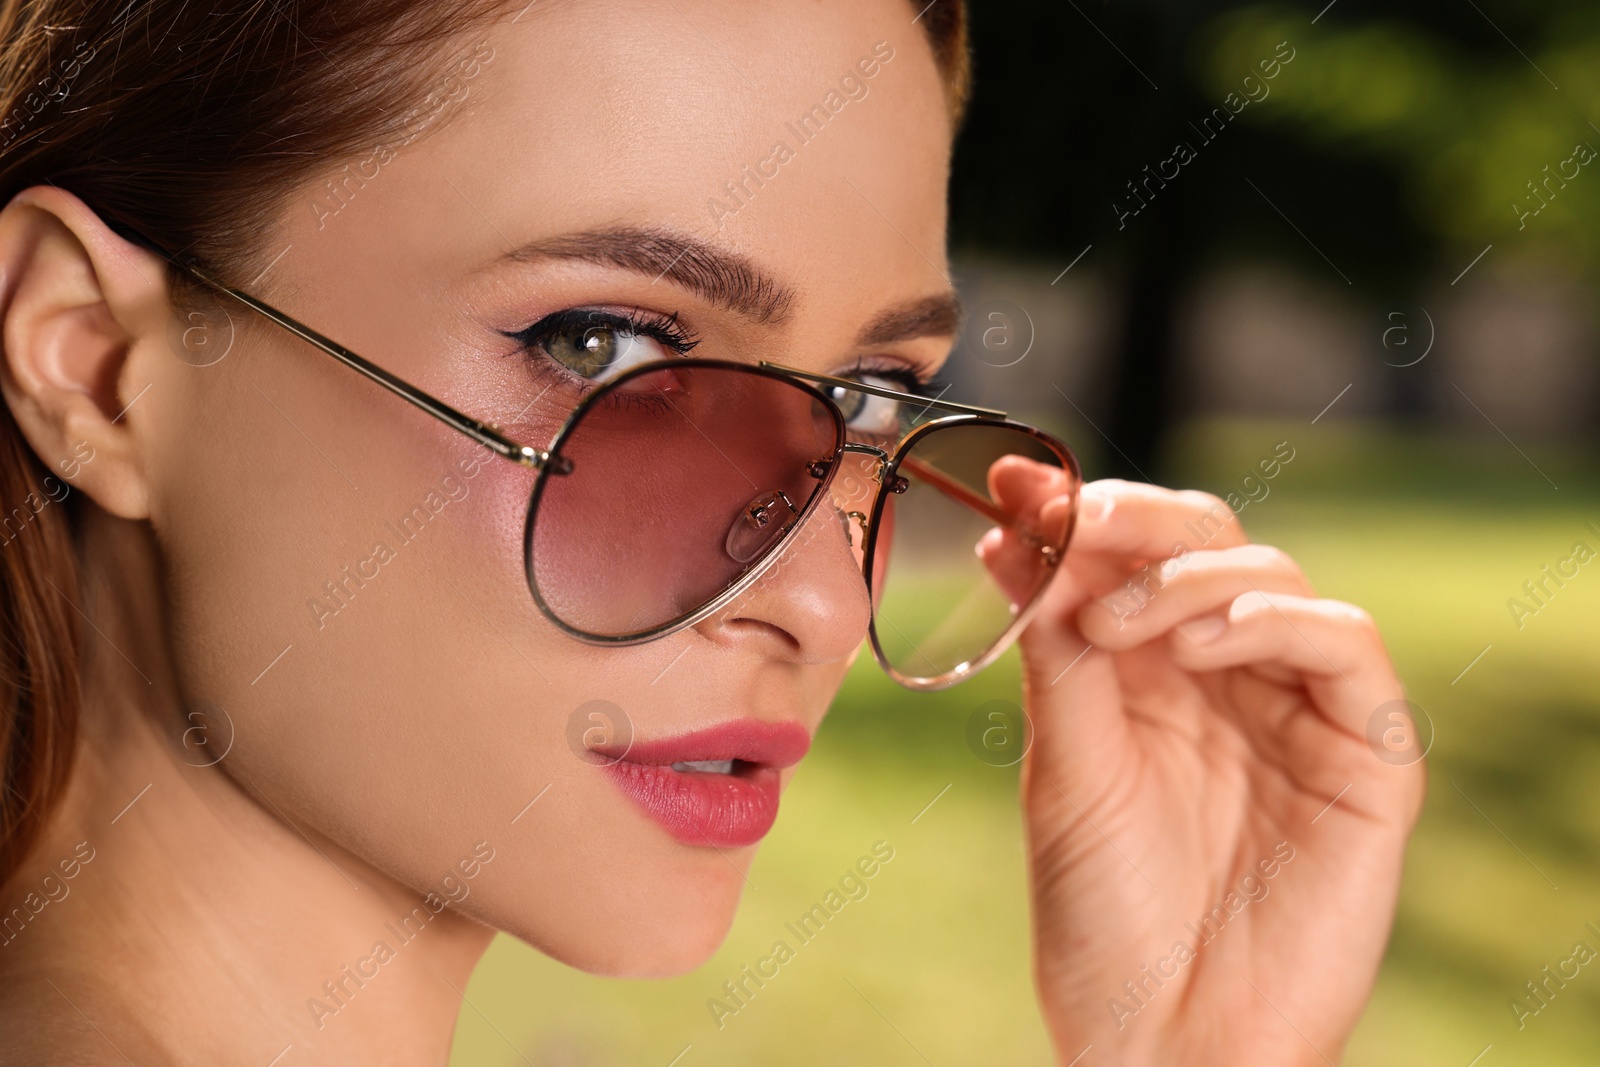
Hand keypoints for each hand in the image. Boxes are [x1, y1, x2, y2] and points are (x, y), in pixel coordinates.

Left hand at [987, 473, 1424, 1065]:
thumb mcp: (1064, 763)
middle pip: (1205, 544)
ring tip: (1115, 624)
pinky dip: (1277, 622)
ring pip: (1272, 577)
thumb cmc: (1104, 914)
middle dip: (1136, 523)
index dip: (1082, 512)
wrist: (1163, 1041)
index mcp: (1147, 674)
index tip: (1016, 485)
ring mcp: (1298, 710)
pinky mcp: (1367, 755)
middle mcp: (1225, 678)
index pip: (1131, 556)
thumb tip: (1019, 527)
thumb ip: (1054, 647)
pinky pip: (1346, 647)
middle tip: (1073, 520)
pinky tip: (1206, 645)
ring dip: (1187, 577)